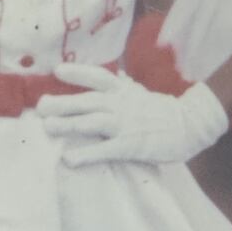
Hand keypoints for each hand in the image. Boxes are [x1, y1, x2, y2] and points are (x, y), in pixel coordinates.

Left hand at [37, 65, 227, 165]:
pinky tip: (69, 159)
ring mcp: (124, 124)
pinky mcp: (129, 145)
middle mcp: (119, 105)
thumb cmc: (164, 111)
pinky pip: (103, 150)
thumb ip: (126, 86)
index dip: (77, 73)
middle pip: (85, 101)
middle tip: (40, 106)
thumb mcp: (142, 94)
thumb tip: (117, 76)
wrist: (190, 126)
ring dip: (67, 125)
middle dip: (61, 103)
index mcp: (122, 91)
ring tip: (48, 127)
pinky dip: (85, 154)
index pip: (97, 77)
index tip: (57, 72)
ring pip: (90, 122)